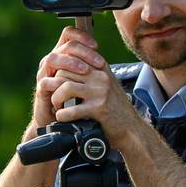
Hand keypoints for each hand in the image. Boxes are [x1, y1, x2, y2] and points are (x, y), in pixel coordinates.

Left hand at [40, 26, 148, 150]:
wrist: (131, 128)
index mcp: (100, 67)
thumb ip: (88, 74)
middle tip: (55, 98)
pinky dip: (61, 115)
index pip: (70, 58)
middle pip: (63, 72)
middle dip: (54, 86)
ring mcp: (100, 91)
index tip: (55, 84)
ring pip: (65, 87)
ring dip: (56, 100)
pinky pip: (70, 109)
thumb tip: (64, 66)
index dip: (57, 72)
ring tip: (58, 107)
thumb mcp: (103, 84)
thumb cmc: (113, 107)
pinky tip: (63, 118)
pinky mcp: (99, 108)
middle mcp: (100, 76)